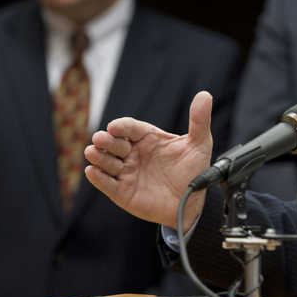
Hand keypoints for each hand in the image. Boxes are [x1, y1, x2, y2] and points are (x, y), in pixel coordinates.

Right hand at [85, 91, 214, 229]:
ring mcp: (126, 172)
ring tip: (93, 152)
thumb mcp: (199, 144)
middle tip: (101, 139)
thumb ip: (199, 120)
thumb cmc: (194, 170)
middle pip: (114, 143)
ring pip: (106, 162)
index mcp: (148, 138)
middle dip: (106, 140)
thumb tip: (204, 95)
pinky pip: (106, 183)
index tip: (115, 127)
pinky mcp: (122, 191)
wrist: (193, 201)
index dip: (121, 126)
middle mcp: (133, 153)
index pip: (130, 128)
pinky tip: (92, 171)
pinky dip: (97, 178)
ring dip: (99, 157)